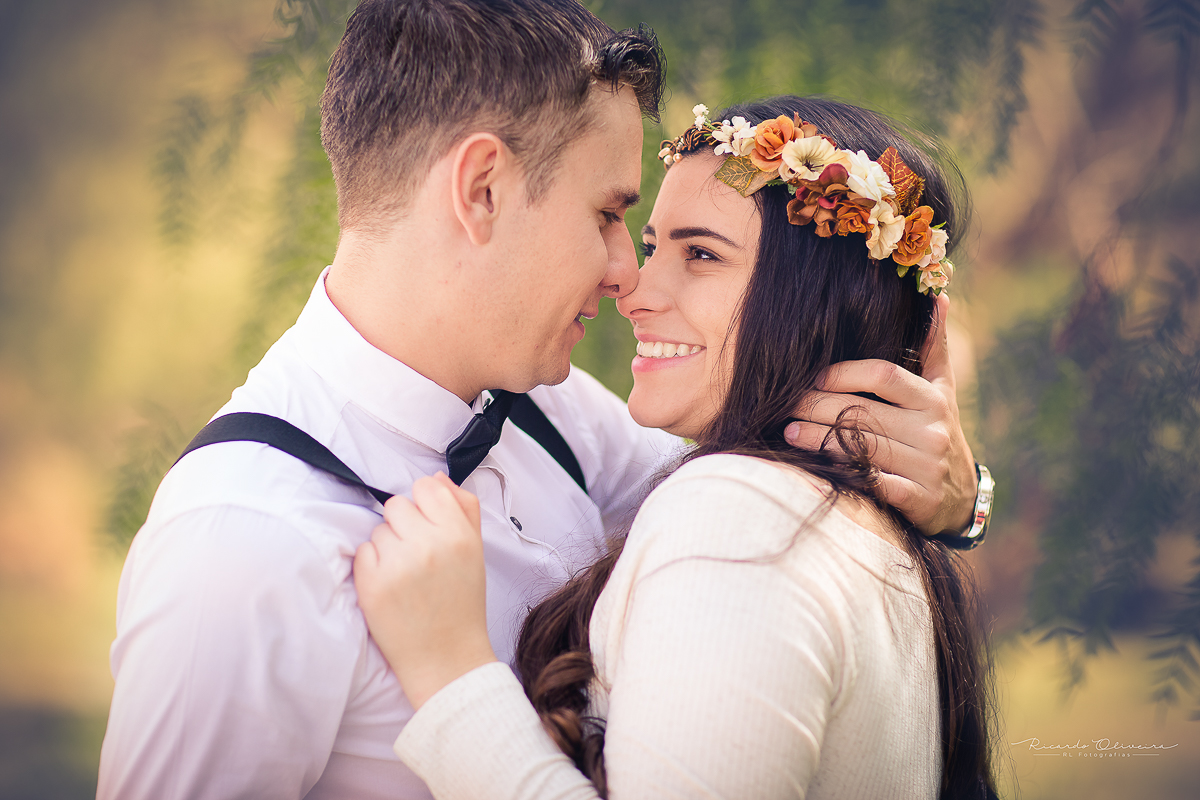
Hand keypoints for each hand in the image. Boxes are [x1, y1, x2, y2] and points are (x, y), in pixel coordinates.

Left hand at [353, 473, 496, 708]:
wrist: (447, 658)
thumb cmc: (461, 603)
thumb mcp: (476, 552)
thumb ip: (463, 508)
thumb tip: (435, 478)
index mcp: (458, 534)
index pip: (426, 487)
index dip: (424, 505)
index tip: (428, 526)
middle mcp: (428, 545)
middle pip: (397, 505)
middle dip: (404, 526)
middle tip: (417, 556)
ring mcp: (397, 565)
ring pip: (378, 530)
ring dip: (388, 547)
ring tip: (406, 575)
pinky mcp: (371, 585)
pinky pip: (362, 552)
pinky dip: (372, 567)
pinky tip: (391, 586)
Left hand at [784, 293, 975, 534]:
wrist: (961, 497)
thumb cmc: (936, 431)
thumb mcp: (942, 389)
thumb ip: (934, 346)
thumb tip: (937, 296)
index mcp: (933, 399)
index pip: (884, 375)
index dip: (843, 373)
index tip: (812, 376)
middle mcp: (932, 431)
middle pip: (864, 412)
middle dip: (818, 406)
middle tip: (786, 403)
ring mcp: (927, 467)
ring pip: (862, 447)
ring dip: (818, 439)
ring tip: (788, 431)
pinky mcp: (919, 500)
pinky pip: (873, 483)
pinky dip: (843, 474)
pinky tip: (814, 467)